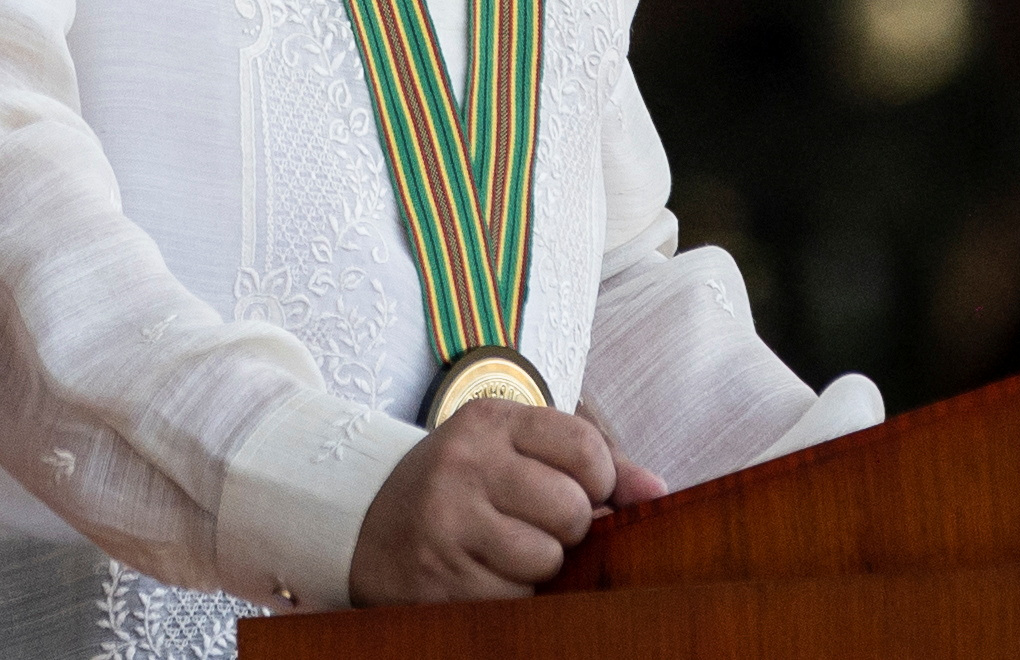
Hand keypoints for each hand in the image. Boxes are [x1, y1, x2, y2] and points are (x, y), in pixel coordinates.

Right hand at [347, 401, 665, 605]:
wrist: (361, 524)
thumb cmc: (458, 490)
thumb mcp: (510, 454)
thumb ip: (590, 465)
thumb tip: (659, 493)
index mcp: (487, 422)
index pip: (585, 449)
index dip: (600, 483)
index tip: (580, 492)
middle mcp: (463, 463)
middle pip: (573, 510)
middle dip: (567, 530)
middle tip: (532, 525)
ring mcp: (446, 521)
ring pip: (547, 559)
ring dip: (539, 568)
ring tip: (501, 552)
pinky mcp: (439, 577)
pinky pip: (514, 598)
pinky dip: (509, 595)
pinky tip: (480, 575)